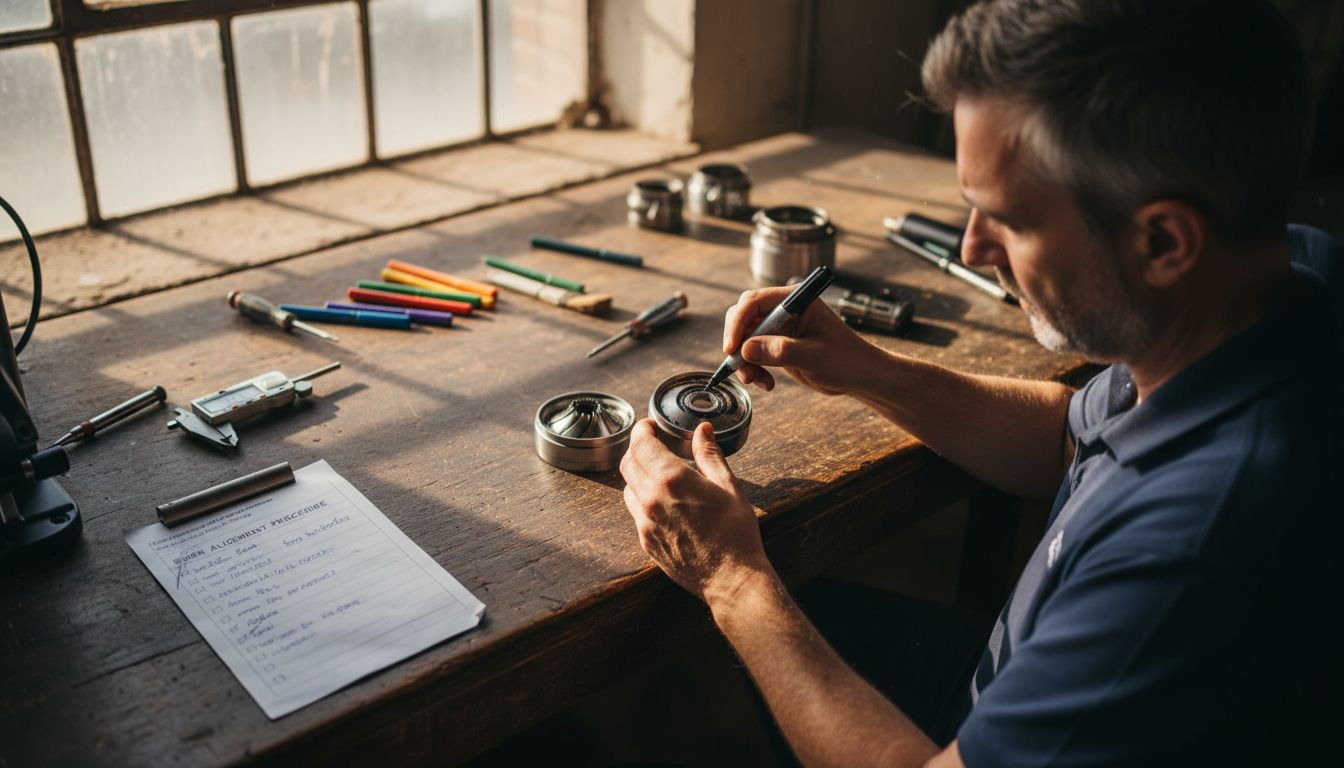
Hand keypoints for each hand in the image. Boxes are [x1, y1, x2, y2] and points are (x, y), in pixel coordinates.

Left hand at [620, 419, 770, 602]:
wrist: (731, 578)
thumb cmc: (736, 532)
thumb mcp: (728, 486)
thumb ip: (709, 454)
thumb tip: (702, 430)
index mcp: (672, 479)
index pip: (641, 443)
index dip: (642, 429)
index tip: (650, 426)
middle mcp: (651, 498)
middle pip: (628, 463)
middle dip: (638, 449)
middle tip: (653, 445)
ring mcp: (645, 522)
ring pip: (628, 487)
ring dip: (638, 475)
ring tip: (660, 474)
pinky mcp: (646, 541)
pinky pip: (635, 512)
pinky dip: (643, 499)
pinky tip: (665, 502)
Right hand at [723, 286, 876, 394]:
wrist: (858, 376)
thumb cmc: (845, 360)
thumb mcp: (814, 356)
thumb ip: (781, 351)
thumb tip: (746, 349)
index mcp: (796, 300)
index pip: (754, 302)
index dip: (738, 322)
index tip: (732, 348)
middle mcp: (784, 309)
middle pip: (743, 317)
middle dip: (737, 343)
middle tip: (739, 367)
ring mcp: (779, 327)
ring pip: (744, 338)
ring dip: (743, 361)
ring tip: (756, 380)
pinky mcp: (776, 345)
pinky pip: (752, 354)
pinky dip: (752, 369)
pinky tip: (767, 383)